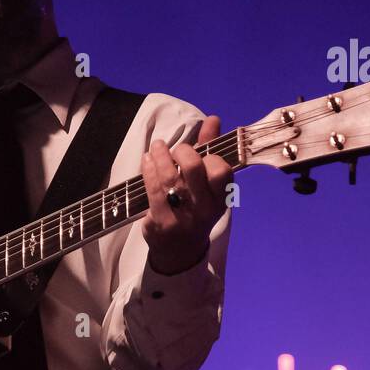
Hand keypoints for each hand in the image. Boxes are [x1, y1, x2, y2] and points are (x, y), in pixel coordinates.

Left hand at [140, 115, 231, 274]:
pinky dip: (148, 169)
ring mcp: (182, 216)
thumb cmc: (196, 208)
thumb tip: (213, 119)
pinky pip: (153, 189)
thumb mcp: (208, 185)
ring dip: (161, 155)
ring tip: (157, 146)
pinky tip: (147, 160)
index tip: (200, 152)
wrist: (180, 250)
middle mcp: (204, 209)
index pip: (222, 171)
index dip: (210, 156)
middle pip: (194, 169)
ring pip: (170, 177)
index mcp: (221, 198)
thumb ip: (210, 149)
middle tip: (177, 149)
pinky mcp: (161, 221)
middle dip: (183, 151)